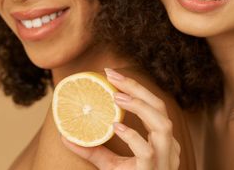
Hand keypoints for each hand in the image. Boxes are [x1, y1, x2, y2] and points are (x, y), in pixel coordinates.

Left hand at [62, 68, 180, 169]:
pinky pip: (147, 152)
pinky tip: (116, 126)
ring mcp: (164, 161)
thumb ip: (93, 151)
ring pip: (163, 125)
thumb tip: (65, 136)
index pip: (155, 106)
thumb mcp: (110, 166)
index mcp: (162, 142)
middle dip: (138, 88)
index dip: (137, 87)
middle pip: (161, 109)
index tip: (112, 74)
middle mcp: (168, 148)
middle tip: (112, 75)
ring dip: (140, 107)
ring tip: (116, 97)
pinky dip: (133, 136)